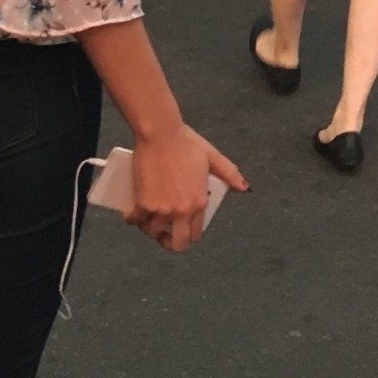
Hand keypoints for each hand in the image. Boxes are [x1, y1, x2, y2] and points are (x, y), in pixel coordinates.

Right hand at [124, 122, 247, 250]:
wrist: (160, 133)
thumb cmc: (186, 142)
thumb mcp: (212, 156)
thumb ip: (229, 172)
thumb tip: (245, 187)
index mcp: (199, 202)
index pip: (195, 233)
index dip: (189, 235)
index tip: (182, 229)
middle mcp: (181, 211)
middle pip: (176, 243)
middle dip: (170, 243)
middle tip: (165, 234)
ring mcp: (161, 209)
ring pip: (153, 232)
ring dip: (150, 228)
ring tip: (149, 219)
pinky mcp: (142, 203)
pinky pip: (135, 221)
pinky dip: (133, 219)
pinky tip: (132, 214)